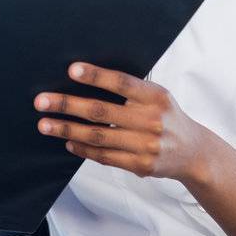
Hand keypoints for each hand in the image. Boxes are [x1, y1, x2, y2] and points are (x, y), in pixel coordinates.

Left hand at [34, 62, 219, 186]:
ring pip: (98, 137)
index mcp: (155, 96)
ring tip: (45, 125)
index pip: (122, 83)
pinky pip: (105, 157)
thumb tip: (85, 76)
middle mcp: (151, 120)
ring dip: (67, 130)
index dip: (96, 76)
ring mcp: (146, 145)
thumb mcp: (157, 95)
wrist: (193, 152)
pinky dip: (83, 149)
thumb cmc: (166, 115)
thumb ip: (130, 89)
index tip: (71, 70)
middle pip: (101, 112)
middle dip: (68, 106)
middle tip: (41, 102)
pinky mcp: (140, 165)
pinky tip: (67, 143)